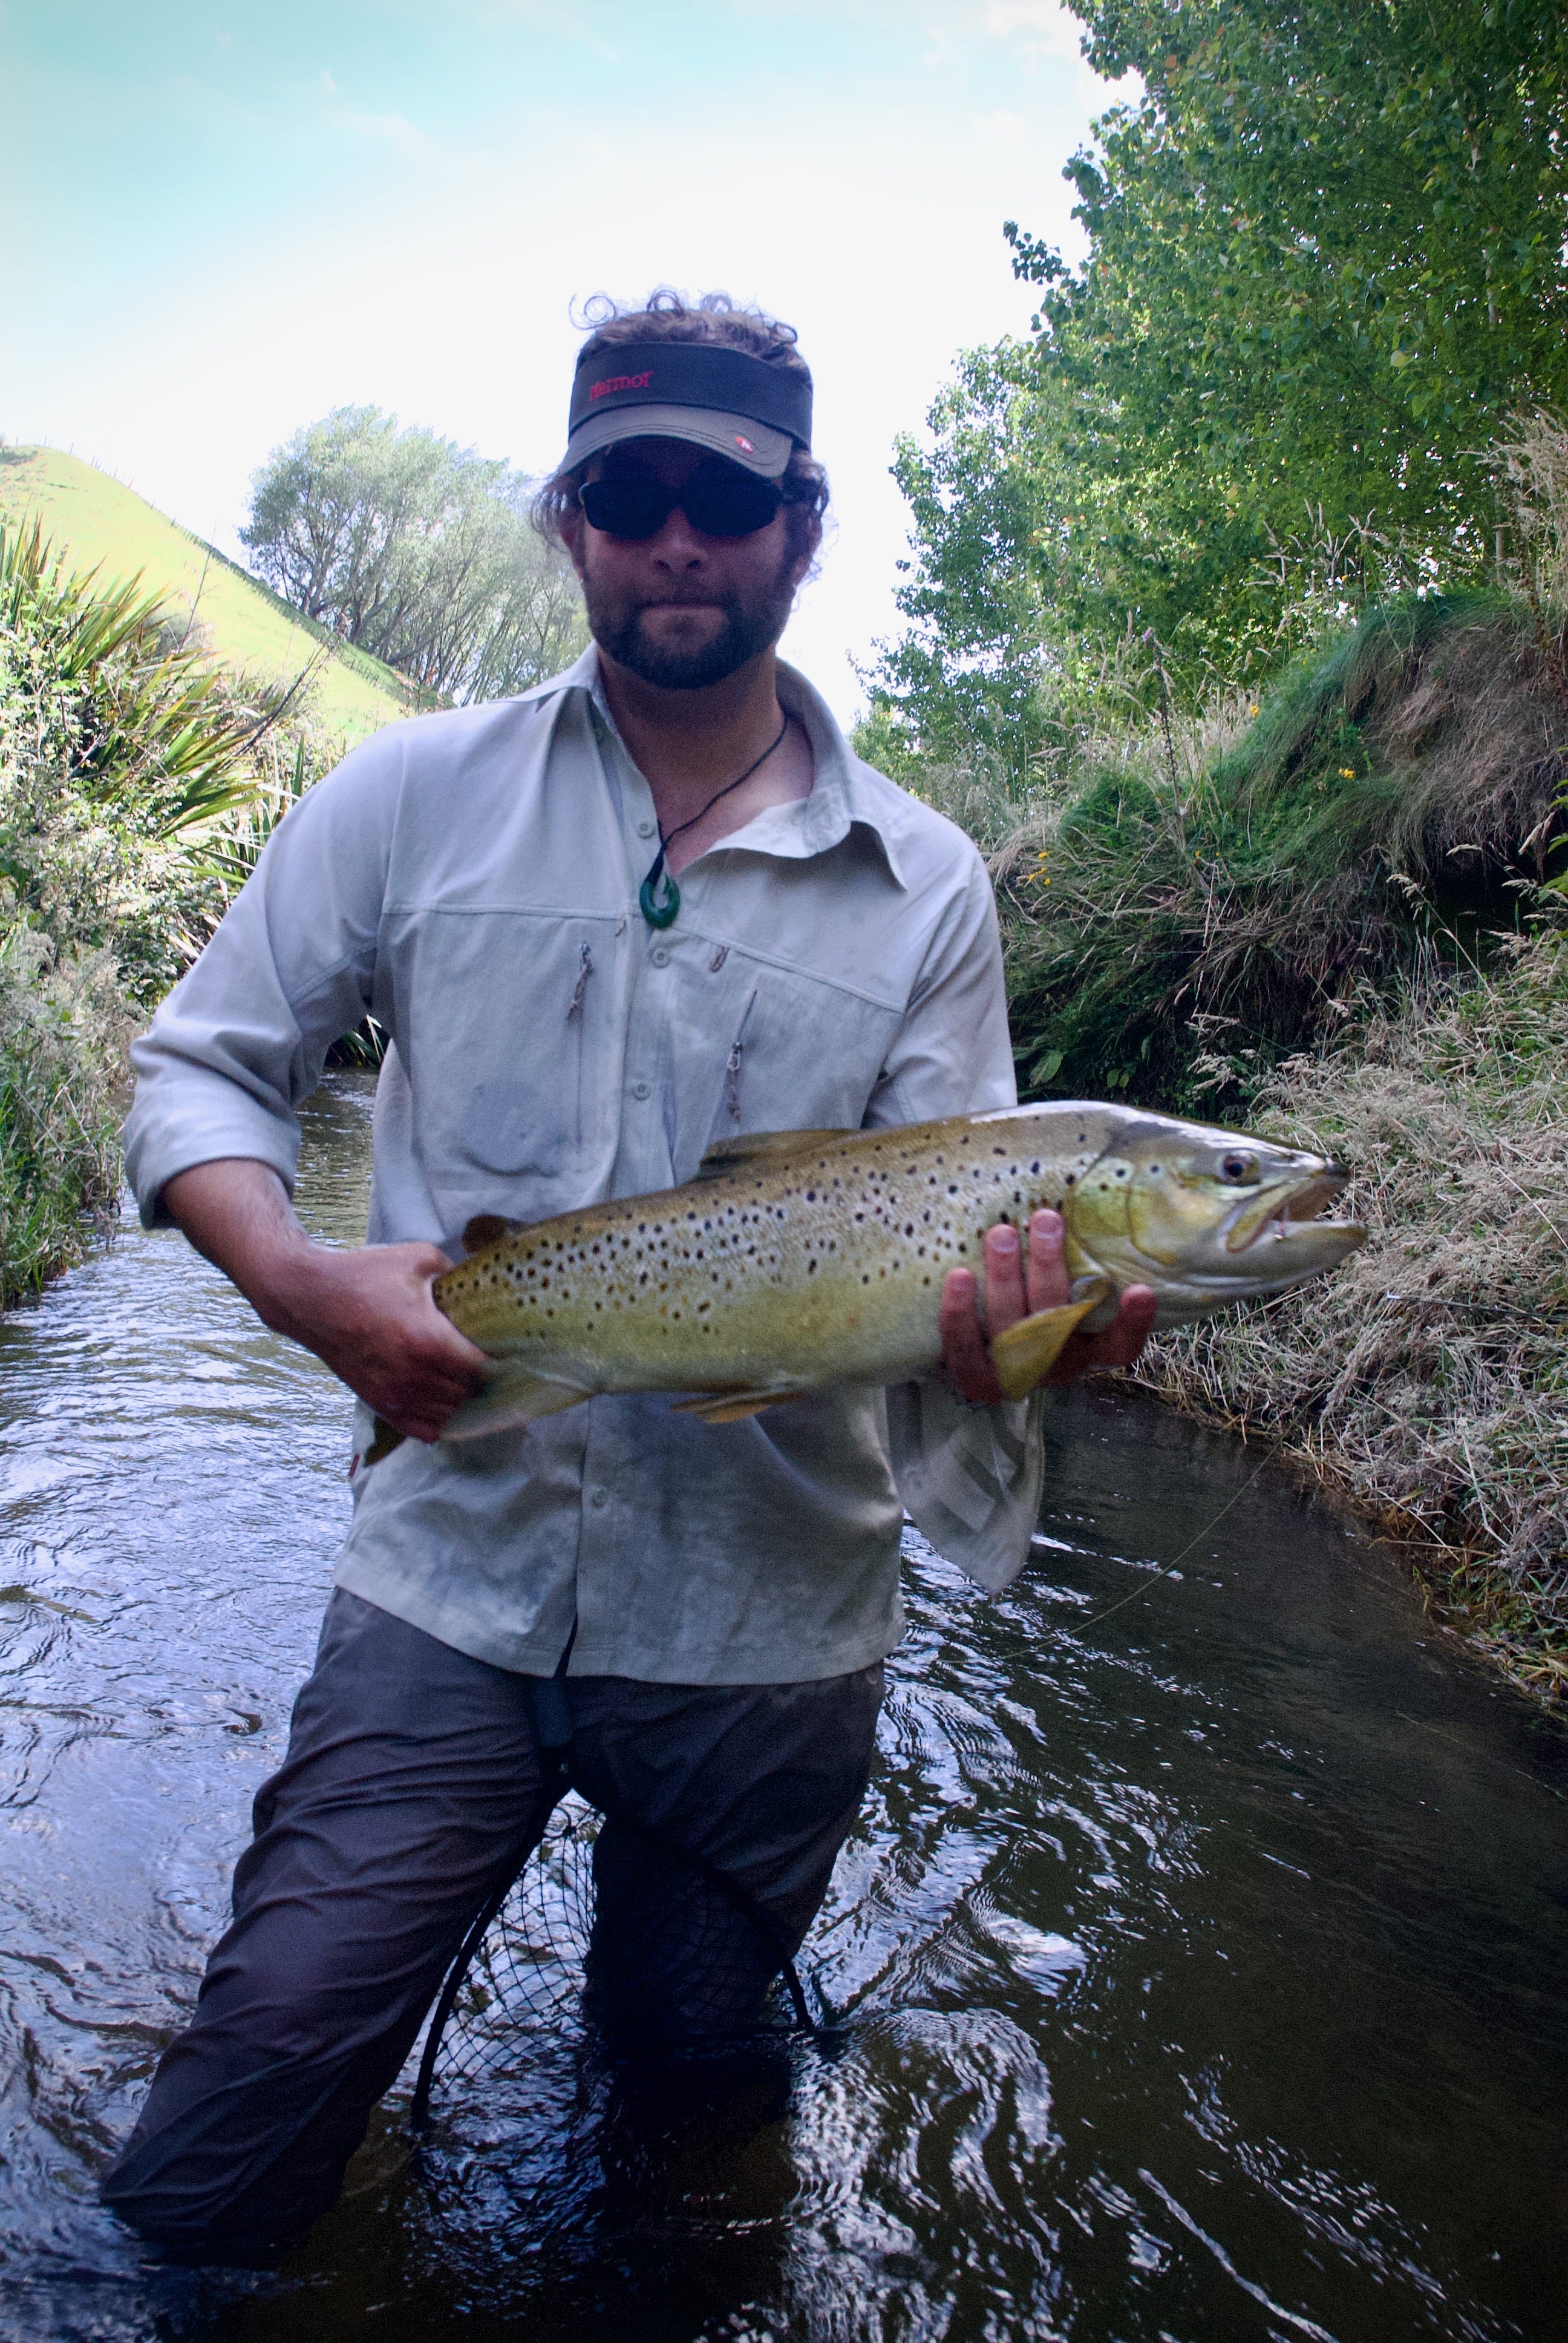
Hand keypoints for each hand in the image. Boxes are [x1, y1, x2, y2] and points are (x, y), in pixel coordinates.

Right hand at [264, 1241, 489, 1442]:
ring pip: (447, 1416)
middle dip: (483, 1383)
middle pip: (467, 1395)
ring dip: (462, 1403)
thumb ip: (455, 1272)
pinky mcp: (378, 1404)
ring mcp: (394, 1394)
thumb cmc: (363, 1275)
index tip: (509, 1354)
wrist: (309, 1297)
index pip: (481, 1370)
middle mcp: (413, 1375)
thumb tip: (480, 1283)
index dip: (499, 1364)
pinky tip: (444, 1405)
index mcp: (428, 1340)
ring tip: (469, 1384)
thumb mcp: (417, 1259)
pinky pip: (422, 1431)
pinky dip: (438, 1423)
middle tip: (492, 1367)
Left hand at [939, 1208, 1156, 1405]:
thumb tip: (1080, 1201)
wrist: (989, 1359)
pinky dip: (959, 1314)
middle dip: (1048, 1266)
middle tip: (1044, 1219)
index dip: (1134, 1323)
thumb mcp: (1067, 1291)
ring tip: (1001, 1233)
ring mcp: (1017, 1374)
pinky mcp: (977, 1379)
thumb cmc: (1038, 1308)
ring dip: (1005, 1278)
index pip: (1122, 1345)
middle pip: (1057, 1322)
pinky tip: (958, 1276)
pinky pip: (965, 1349)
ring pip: (1011, 1328)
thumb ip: (1079, 1264)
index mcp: (1091, 1349)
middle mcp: (1059, 1364)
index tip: (1141, 1290)